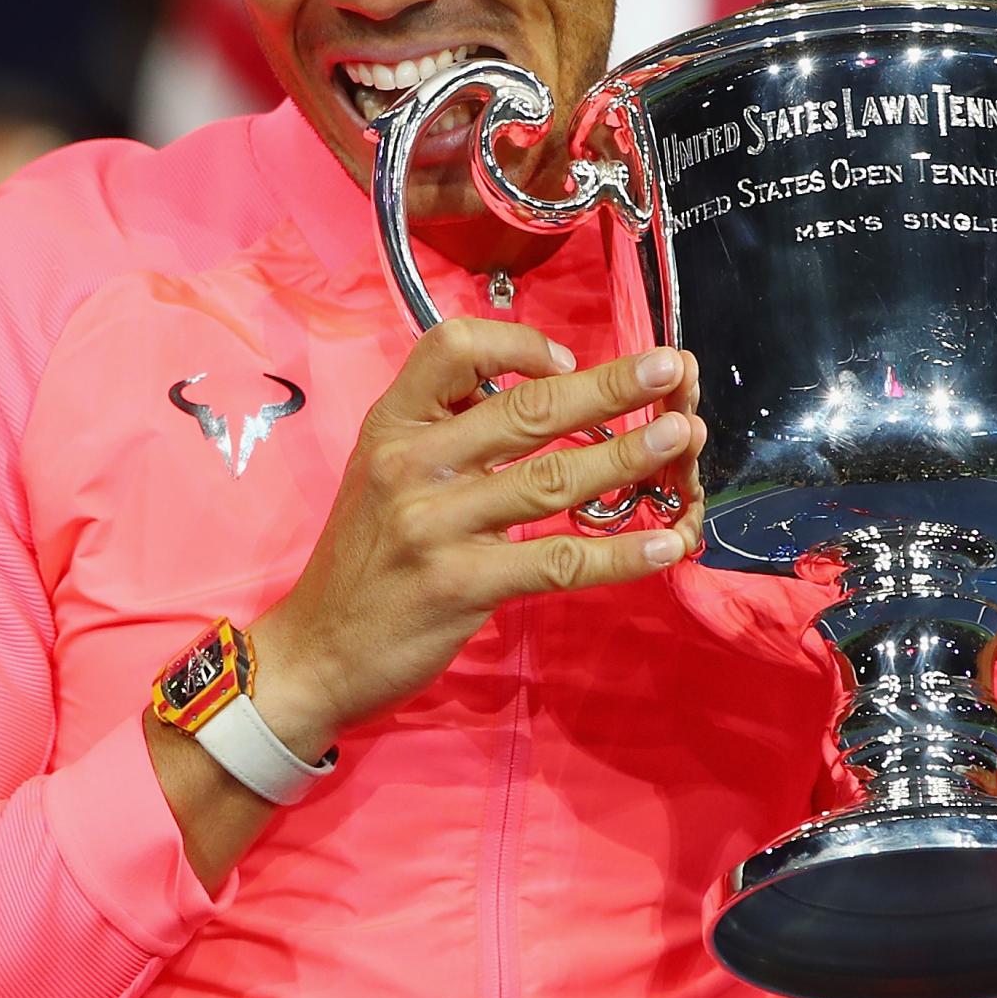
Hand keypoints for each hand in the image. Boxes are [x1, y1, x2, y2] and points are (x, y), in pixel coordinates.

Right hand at [251, 320, 705, 757]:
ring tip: (681, 436)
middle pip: (525, 410)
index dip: (518, 345)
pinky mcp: (462, 585)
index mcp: (393, 426)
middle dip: (607, 386)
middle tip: (667, 368)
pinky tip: (663, 544)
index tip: (564, 362)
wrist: (315, 651)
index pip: (452, 348)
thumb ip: (445, 433)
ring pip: (552, 479)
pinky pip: (558, 561)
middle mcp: (411, 465)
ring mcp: (437, 526)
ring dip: (626, 455)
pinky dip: (618, 553)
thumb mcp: (381, 473)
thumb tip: (538, 397)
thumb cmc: (363, 559)